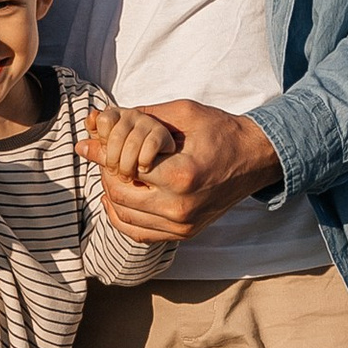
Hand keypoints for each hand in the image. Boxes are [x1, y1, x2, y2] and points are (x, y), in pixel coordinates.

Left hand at [97, 98, 284, 245]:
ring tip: (115, 174)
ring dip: (112, 194)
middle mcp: (180, 207)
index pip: (123, 169)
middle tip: (106, 157)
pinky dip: (122, 218)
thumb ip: (139, 118)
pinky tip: (119, 199)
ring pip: (125, 217)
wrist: (256, 159)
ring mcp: (183, 226)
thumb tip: (97, 121)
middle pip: (120, 195)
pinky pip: (139, 234)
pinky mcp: (185, 234)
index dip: (103, 154)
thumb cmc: (221, 132)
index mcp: (181, 175)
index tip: (92, 144)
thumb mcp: (182, 114)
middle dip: (107, 173)